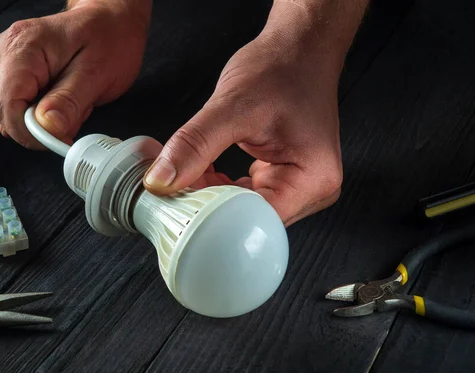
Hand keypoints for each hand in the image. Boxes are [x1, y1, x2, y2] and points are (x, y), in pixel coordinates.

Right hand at [0, 0, 151, 148]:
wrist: (111, 20)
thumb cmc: (108, 38)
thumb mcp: (97, 73)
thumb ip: (70, 102)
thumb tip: (47, 127)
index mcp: (23, 47)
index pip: (5, 105)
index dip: (29, 132)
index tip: (58, 139)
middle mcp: (7, 52)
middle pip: (4, 111)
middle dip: (39, 126)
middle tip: (73, 113)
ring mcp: (7, 61)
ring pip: (13, 112)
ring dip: (44, 119)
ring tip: (72, 98)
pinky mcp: (15, 72)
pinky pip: (22, 105)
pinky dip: (44, 111)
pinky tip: (62, 97)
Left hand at [142, 31, 343, 225]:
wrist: (299, 48)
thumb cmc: (282, 69)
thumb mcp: (233, 106)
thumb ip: (194, 144)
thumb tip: (161, 181)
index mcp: (312, 180)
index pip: (254, 220)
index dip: (212, 217)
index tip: (177, 206)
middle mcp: (311, 190)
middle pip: (249, 221)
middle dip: (208, 208)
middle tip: (173, 191)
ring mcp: (298, 186)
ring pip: (242, 211)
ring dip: (210, 197)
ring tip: (185, 176)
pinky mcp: (281, 178)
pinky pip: (244, 197)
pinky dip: (218, 188)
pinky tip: (201, 171)